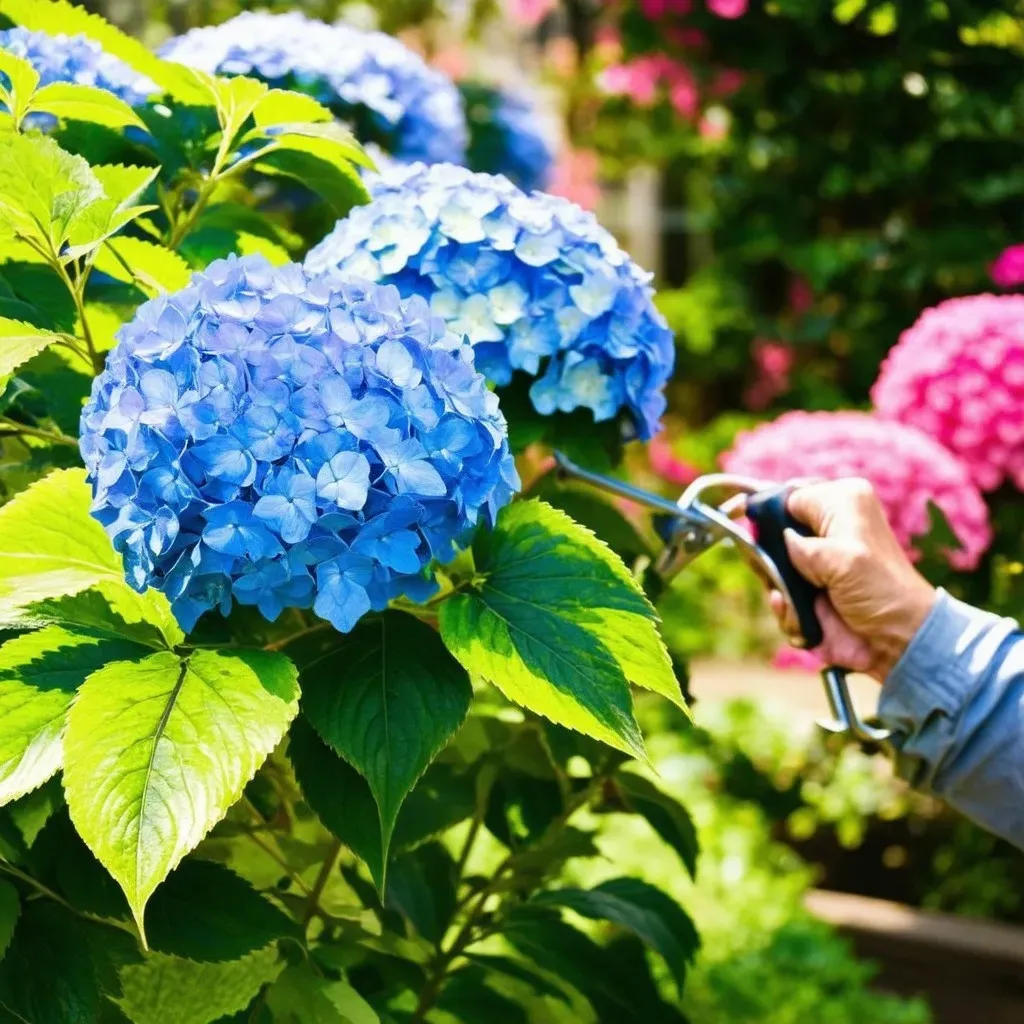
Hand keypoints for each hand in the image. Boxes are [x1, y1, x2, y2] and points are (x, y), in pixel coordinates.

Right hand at [769, 478, 936, 681]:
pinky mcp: (808, 592)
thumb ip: (800, 544)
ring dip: (778, 589)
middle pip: (771, 531)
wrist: (897, 641)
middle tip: (776, 575)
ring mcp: (814, 563)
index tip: (745, 524)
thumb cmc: (882, 592)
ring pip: (770, 568)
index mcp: (841, 503)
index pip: (788, 494)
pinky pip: (779, 596)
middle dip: (768, 558)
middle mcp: (825, 529)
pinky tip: (801, 619)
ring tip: (795, 604)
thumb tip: (775, 540)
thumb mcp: (843, 558)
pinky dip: (786, 612)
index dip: (765, 509)